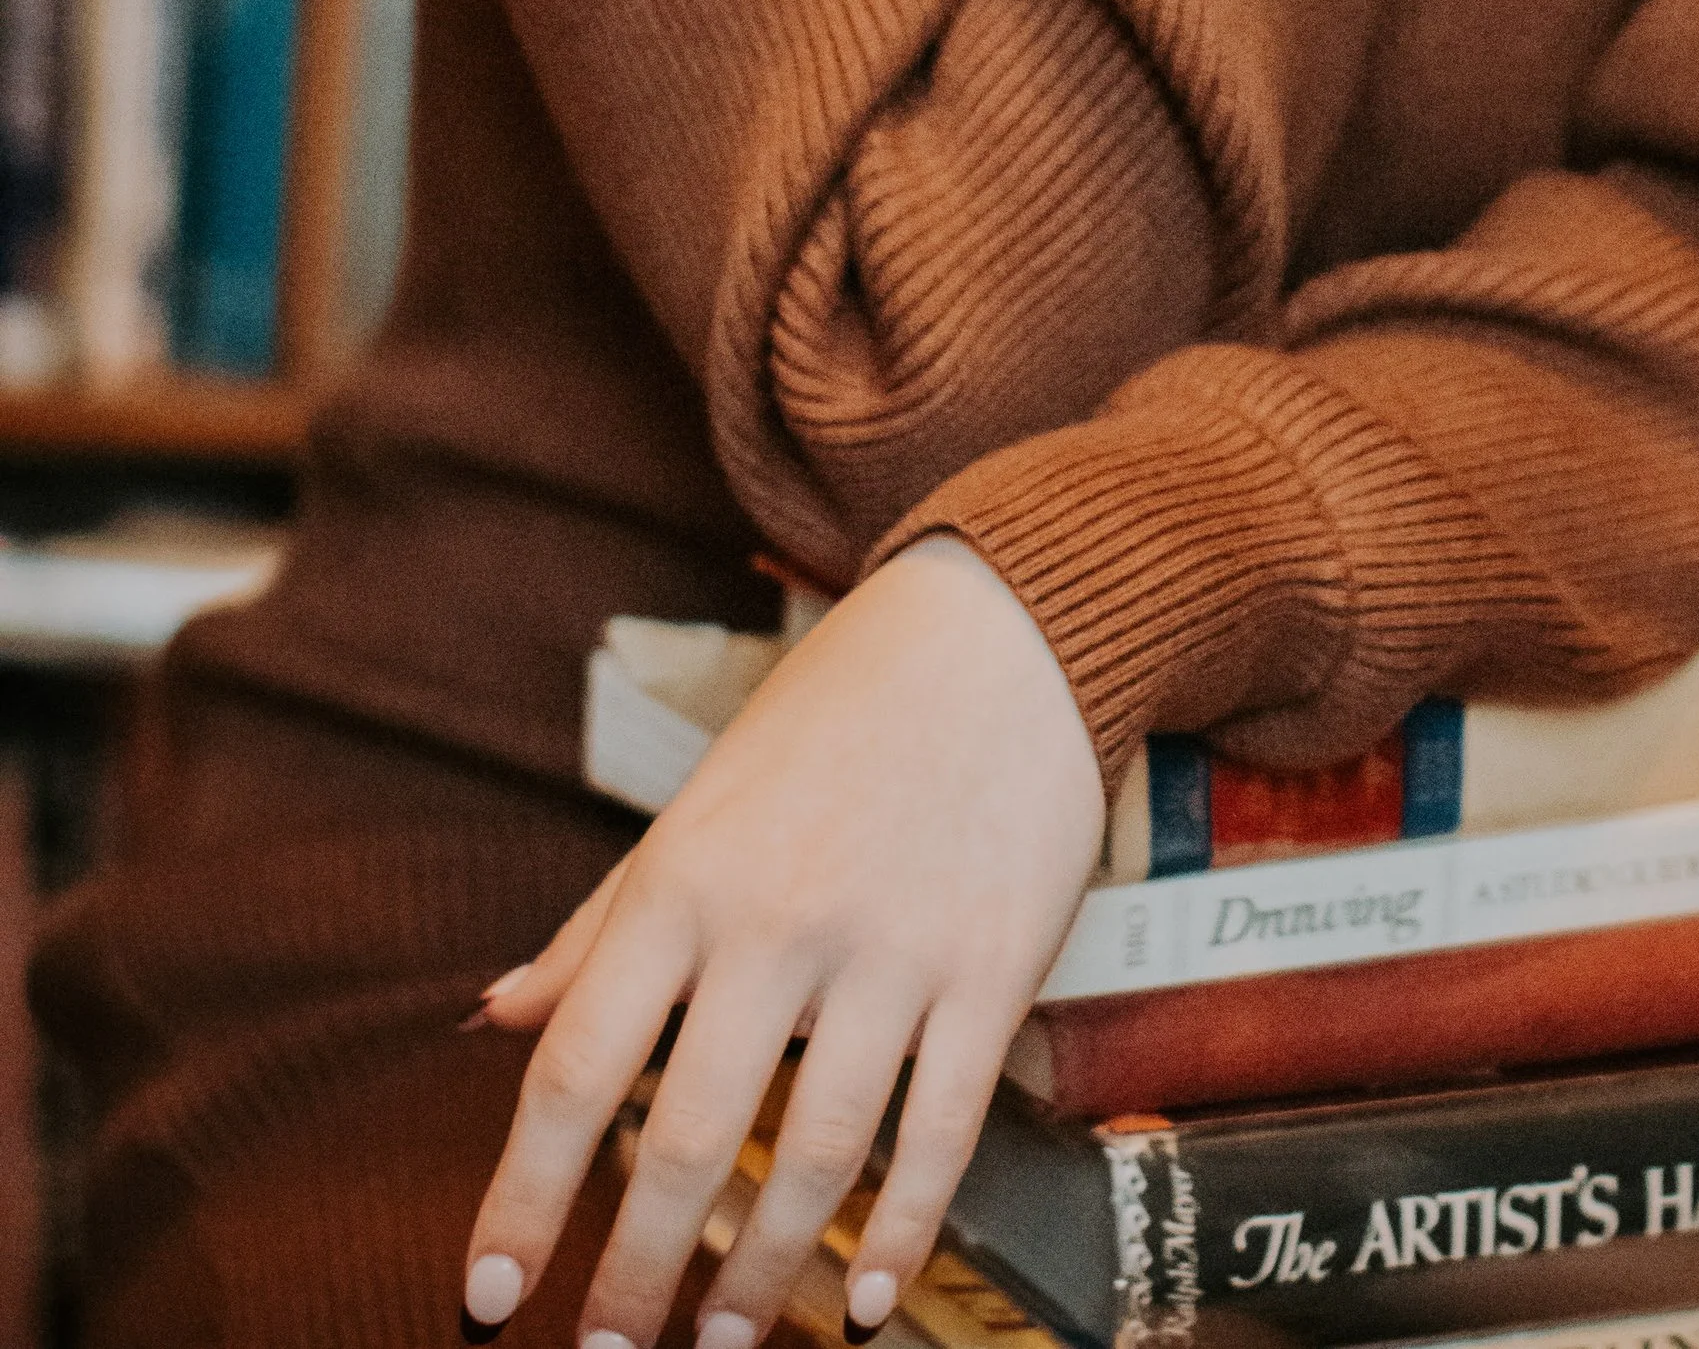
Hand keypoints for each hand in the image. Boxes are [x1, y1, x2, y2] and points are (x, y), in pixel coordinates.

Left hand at [458, 536, 1105, 1348]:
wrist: (1001, 628)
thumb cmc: (832, 721)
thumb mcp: (696, 805)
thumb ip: (599, 925)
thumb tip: (496, 1018)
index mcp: (684, 878)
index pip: (578, 1068)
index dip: (523, 1198)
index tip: (489, 1299)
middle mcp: (778, 921)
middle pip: (686, 1141)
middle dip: (634, 1277)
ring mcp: (892, 949)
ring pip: (815, 1157)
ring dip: (761, 1276)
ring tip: (724, 1344)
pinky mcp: (992, 968)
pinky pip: (941, 1131)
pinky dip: (902, 1232)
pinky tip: (863, 1299)